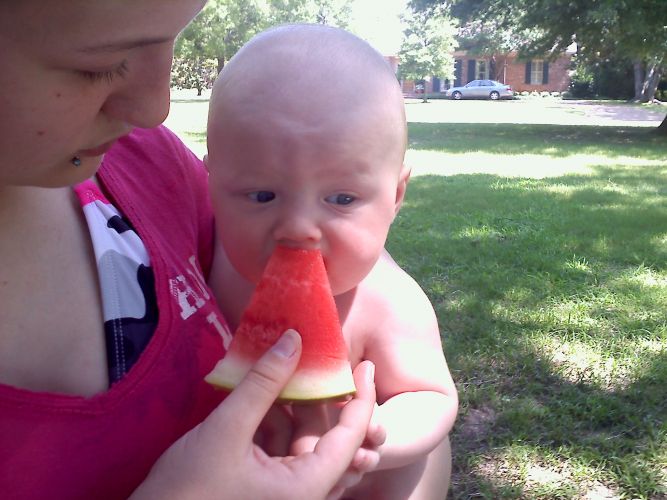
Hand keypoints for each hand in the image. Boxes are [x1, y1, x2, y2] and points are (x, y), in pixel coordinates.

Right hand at [131, 329, 377, 499]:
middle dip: (321, 399)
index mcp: (308, 488)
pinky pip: (282, 451)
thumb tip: (294, 338)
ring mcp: (285, 492)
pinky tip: (261, 398)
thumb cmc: (186, 491)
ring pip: (304, 442)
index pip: (351, 436)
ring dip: (294, 409)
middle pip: (329, 439)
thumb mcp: (226, 431)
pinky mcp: (265, 489)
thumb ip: (262, 384)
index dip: (362, 397)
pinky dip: (274, 424)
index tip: (365, 364)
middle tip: (314, 360)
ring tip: (283, 372)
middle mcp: (304, 493)